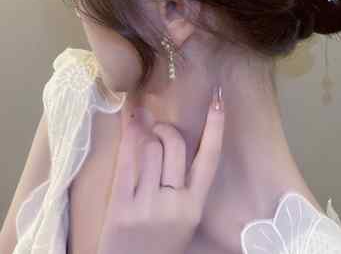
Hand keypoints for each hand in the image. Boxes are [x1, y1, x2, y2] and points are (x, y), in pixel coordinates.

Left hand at [97, 85, 224, 253]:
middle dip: (166, 129)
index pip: (210, 159)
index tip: (218, 101)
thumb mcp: (182, 220)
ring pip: (150, 149)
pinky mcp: (121, 206)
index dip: (215, 128)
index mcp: (195, 207)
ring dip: (146, 136)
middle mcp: (175, 203)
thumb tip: (174, 139)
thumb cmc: (160, 246)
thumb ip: (182, 185)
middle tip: (160, 128)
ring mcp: (147, 205)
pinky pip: (127, 161)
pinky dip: (129, 137)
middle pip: (175, 145)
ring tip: (142, 138)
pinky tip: (129, 122)